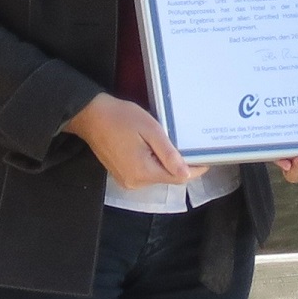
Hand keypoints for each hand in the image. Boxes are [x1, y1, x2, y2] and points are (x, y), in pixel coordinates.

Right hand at [66, 93, 190, 186]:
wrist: (90, 116)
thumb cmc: (121, 118)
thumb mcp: (150, 130)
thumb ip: (168, 154)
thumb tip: (187, 173)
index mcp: (143, 173)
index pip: (178, 178)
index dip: (194, 169)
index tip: (207, 158)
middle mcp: (135, 183)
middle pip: (167, 178)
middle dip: (179, 164)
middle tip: (188, 144)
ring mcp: (127, 180)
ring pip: (156, 175)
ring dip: (165, 163)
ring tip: (169, 143)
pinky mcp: (121, 175)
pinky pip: (145, 173)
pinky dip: (153, 163)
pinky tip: (154, 147)